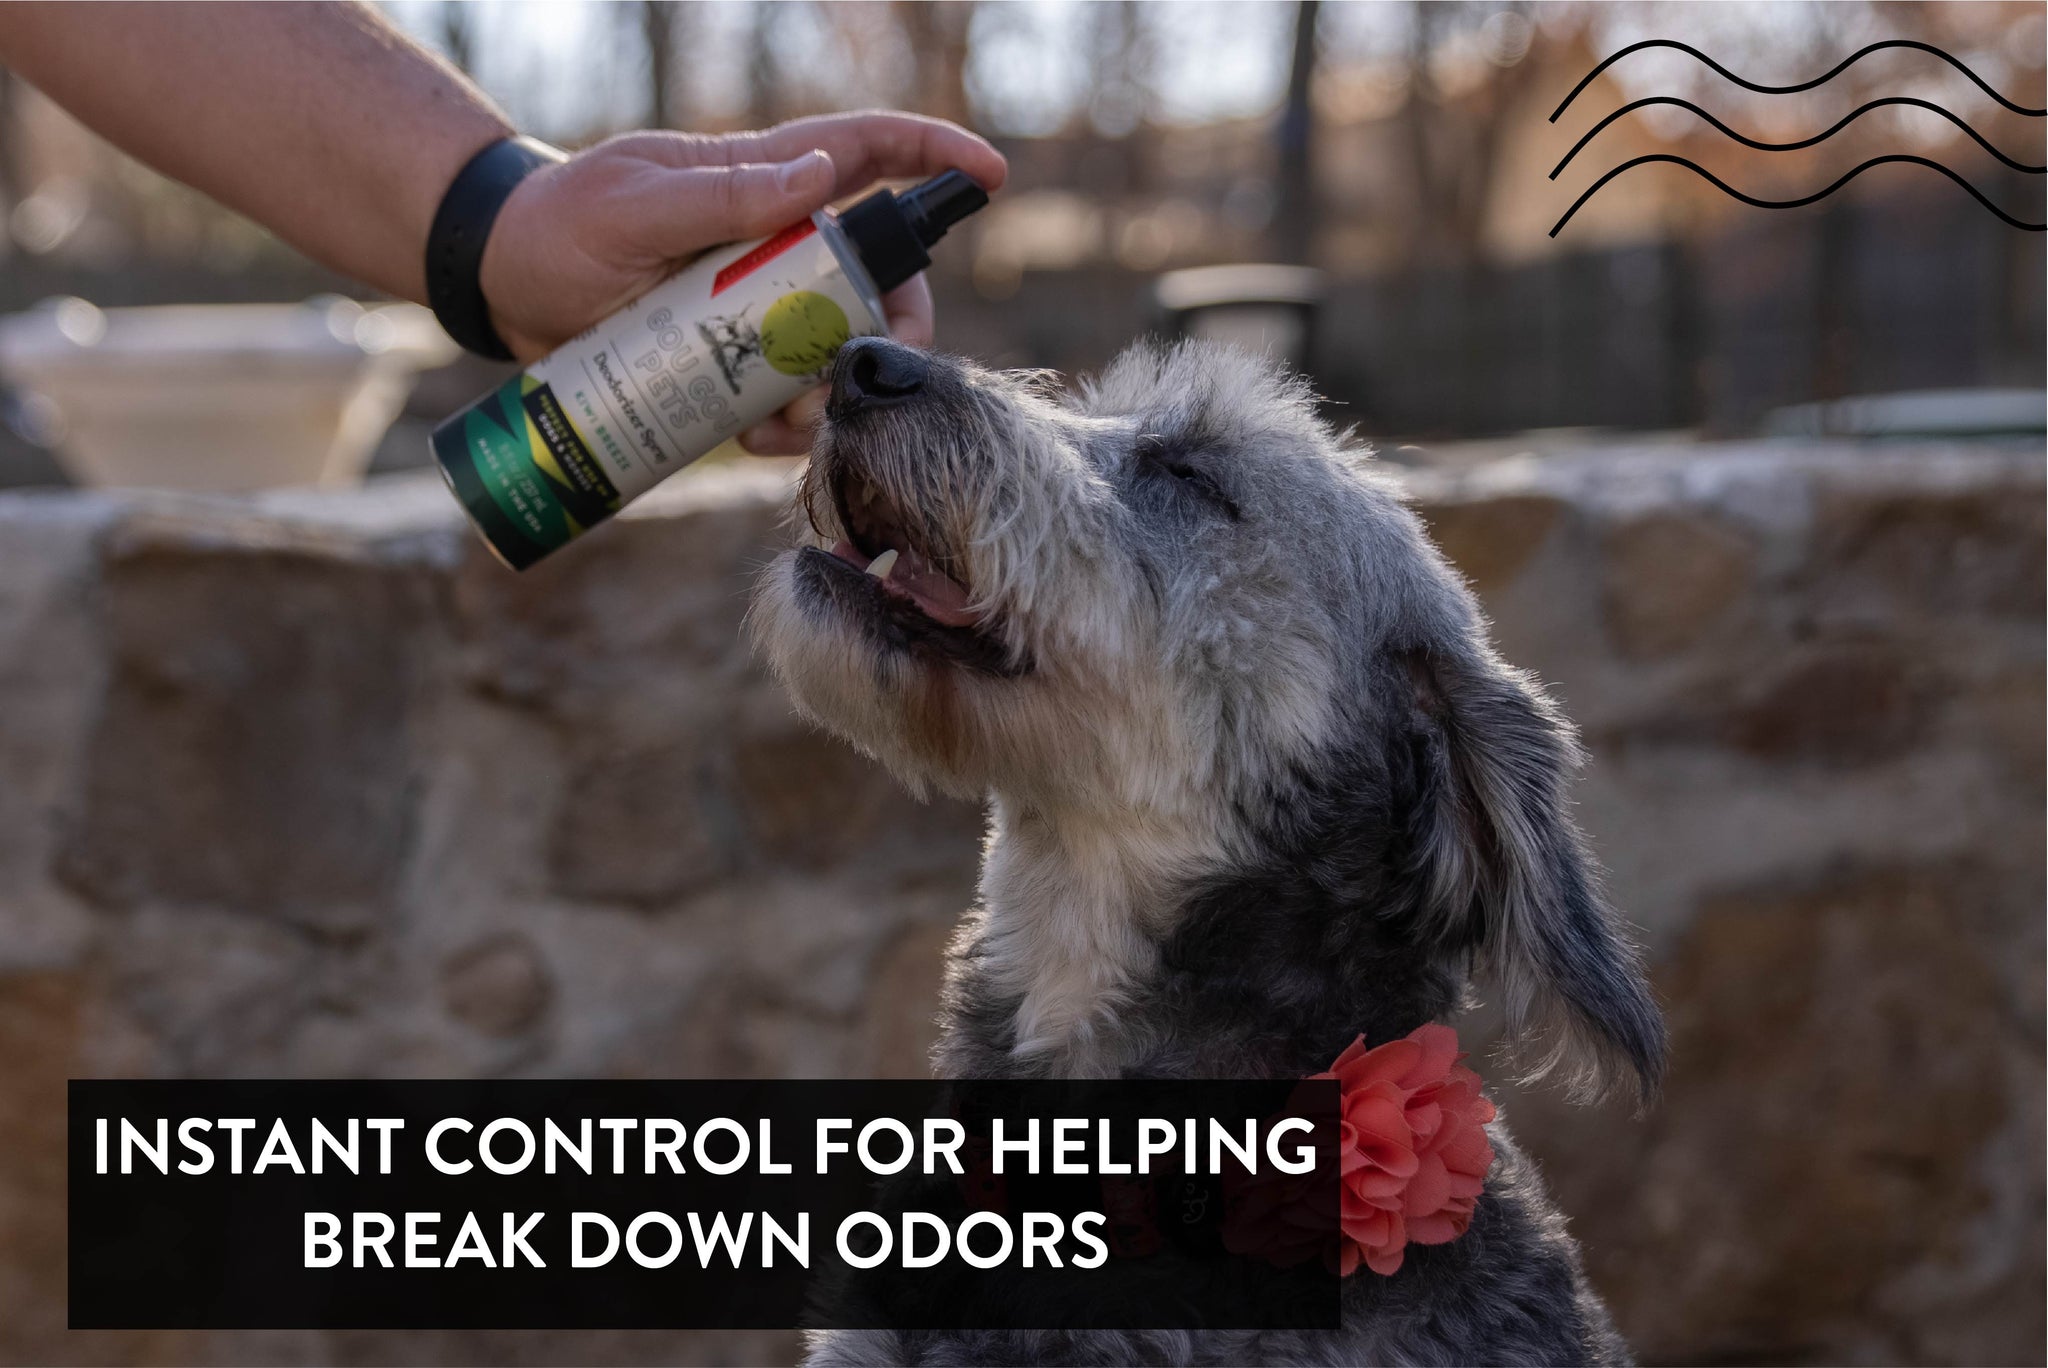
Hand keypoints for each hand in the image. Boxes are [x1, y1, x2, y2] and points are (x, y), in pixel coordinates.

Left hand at [476, 112, 1006, 454]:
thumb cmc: (556, 227)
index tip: (991, 175)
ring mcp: (757, 302)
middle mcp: (774, 240)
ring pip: (838, 347)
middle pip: (876, 276)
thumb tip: (819, 177)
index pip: (866, 149)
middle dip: (893, 327)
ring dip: (834, 392)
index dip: (933, 154)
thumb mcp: (631, 208)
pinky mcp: (732, 357)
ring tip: (790, 423)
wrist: (497, 288)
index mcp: (760, 181)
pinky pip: (787, 396)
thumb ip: (721, 195)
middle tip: (867, 372)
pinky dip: (790, 427)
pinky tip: (760, 440)